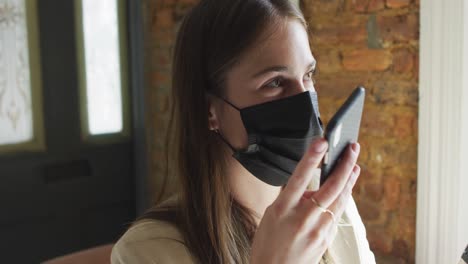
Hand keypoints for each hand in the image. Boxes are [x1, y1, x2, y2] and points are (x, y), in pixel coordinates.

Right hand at [250, 138, 360, 263]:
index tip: (322, 142)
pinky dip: (342, 198)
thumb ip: (292, 199)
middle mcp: (302, 218)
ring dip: (349, 180)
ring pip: (339, 199)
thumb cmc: (268, 243)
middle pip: (330, 187)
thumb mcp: (272, 214)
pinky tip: (345, 189)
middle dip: (344, 165)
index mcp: (283, 208)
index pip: (300, 177)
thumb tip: (312, 190)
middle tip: (353, 148)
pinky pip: (337, 213)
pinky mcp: (326, 238)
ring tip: (355, 165)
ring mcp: (317, 229)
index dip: (311, 158)